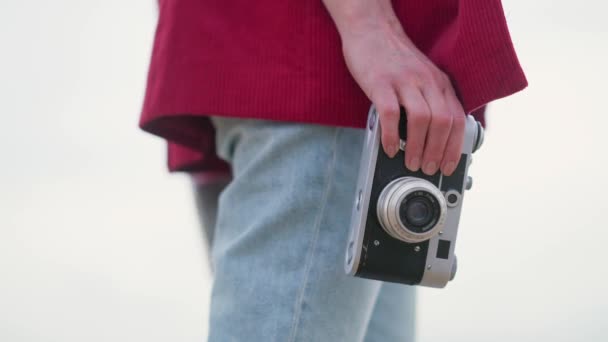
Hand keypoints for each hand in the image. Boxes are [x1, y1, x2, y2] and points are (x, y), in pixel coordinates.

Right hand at [340, 22, 465, 175]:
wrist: (372, 29)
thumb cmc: (394, 59)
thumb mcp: (422, 77)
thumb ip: (429, 101)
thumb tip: (430, 138)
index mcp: (440, 83)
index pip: (457, 119)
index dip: (454, 147)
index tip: (448, 166)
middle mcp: (427, 81)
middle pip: (442, 122)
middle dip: (437, 151)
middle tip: (428, 168)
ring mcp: (404, 81)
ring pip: (422, 120)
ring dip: (418, 147)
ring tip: (410, 162)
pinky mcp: (381, 83)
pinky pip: (390, 113)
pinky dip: (392, 135)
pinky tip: (390, 147)